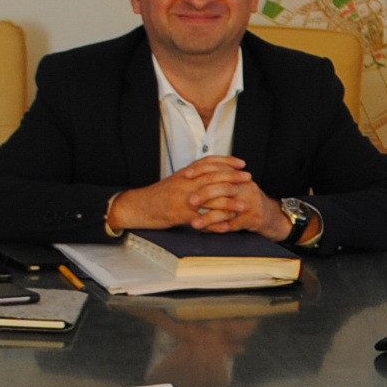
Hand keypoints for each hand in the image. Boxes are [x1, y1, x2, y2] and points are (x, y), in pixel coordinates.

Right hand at [107, 159, 270, 232]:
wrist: (138, 206)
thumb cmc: (157, 196)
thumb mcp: (175, 182)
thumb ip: (191, 178)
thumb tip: (207, 176)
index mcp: (185, 174)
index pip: (208, 162)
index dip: (226, 161)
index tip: (240, 162)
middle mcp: (185, 183)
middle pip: (213, 176)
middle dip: (233, 176)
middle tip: (248, 177)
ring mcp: (183, 198)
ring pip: (210, 196)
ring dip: (229, 201)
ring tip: (243, 203)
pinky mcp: (180, 214)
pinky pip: (202, 217)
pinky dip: (216, 222)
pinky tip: (227, 225)